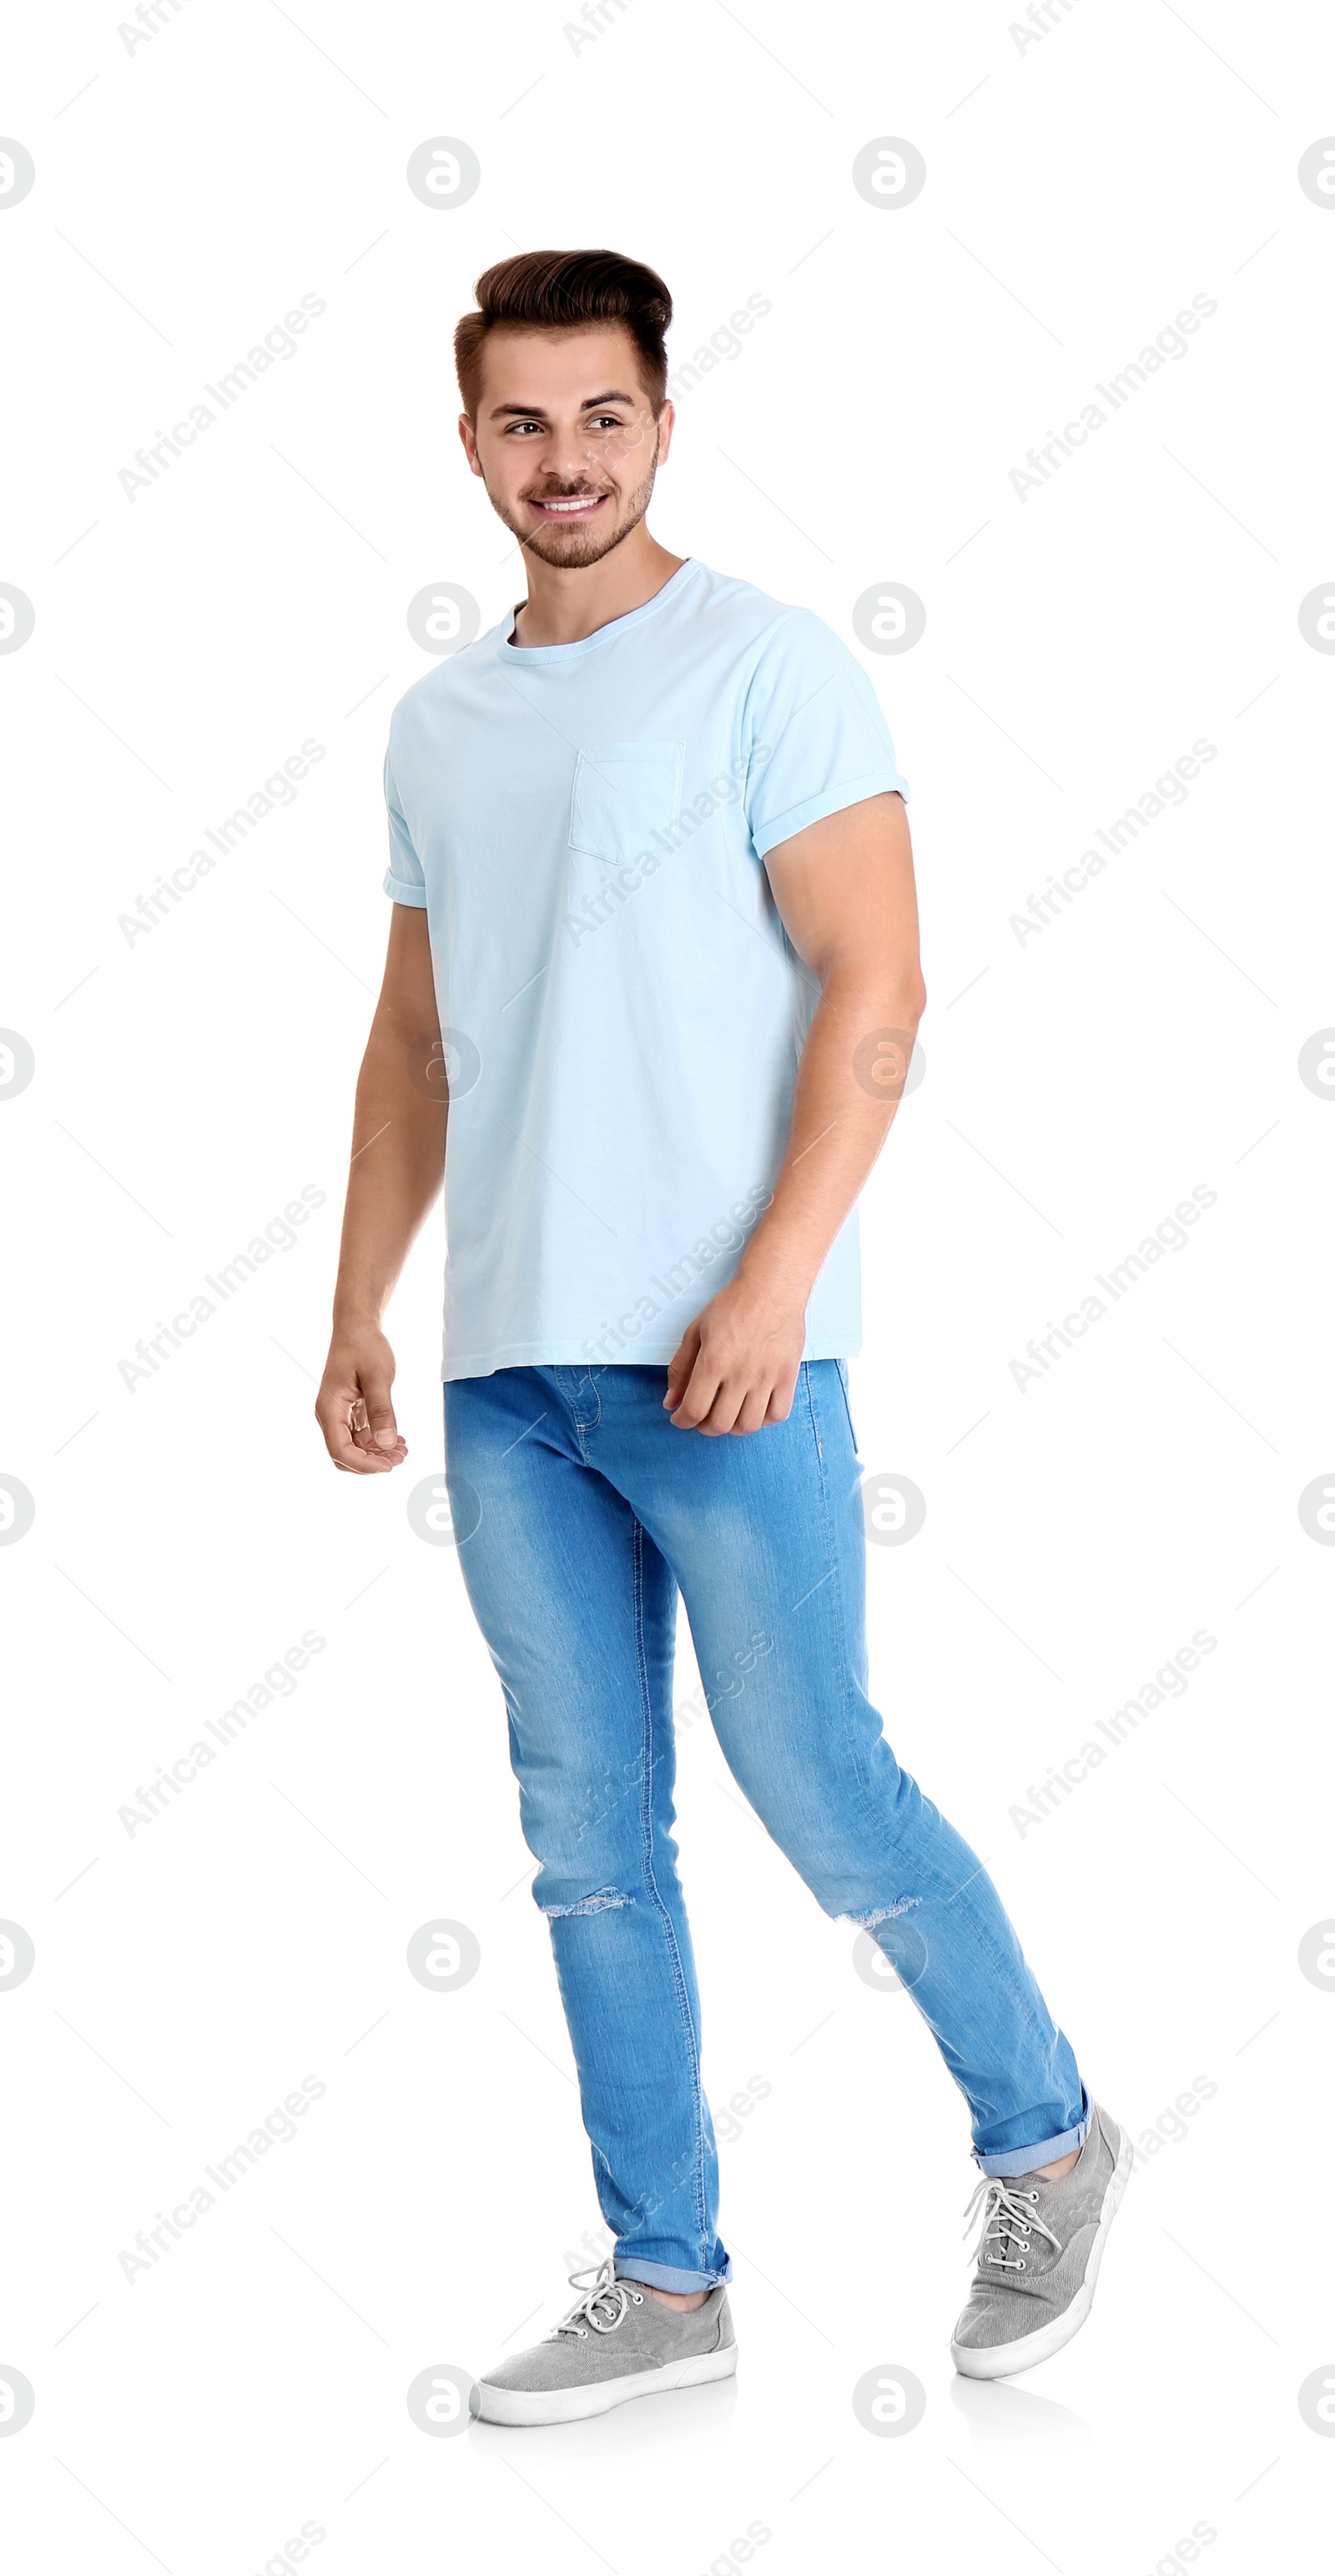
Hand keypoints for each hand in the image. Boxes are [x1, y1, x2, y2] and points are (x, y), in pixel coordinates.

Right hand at [315, 1324, 408, 1473]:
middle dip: (371, 1462)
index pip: (340, 1451)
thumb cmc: (365, 1346)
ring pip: (353, 1448)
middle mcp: (329, 1416)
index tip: (390, 1465)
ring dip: (377, 1454)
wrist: (357, 1327)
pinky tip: (396, 1439)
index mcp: (329, 1409)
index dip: (364, 1465)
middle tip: (401, 1457)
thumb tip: (387, 1442)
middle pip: (344, 1455)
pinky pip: (359, 1436)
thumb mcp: (378, 1377)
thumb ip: (382, 1410)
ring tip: (403, 1449)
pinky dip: (376, 1442)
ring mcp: (338, 1415)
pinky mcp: (348, 1412)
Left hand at [663, 1271, 806, 1433]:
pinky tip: (754, 1408)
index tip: (680, 1418)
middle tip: (702, 1418)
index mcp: (713, 1361)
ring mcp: (766, 1377)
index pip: (693, 1410)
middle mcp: (740, 1374)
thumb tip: (670, 1402)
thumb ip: (680, 1369)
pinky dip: (763, 1419)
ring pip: (748, 1425)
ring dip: (732, 1427)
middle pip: (720, 1424)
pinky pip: (777, 1414)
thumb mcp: (695, 1331)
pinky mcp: (788, 1376)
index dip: (682, 1421)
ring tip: (728, 1414)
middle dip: (704, 1427)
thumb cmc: (732, 1306)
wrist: (771, 1289)